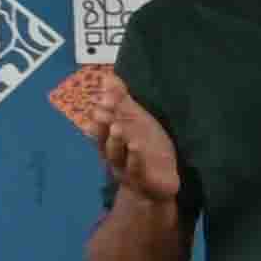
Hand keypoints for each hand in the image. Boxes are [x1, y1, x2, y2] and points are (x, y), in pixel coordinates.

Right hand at [89, 88, 188, 212]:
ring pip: (115, 154)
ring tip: (117, 127)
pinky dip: (134, 158)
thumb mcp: (136, 122)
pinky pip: (135, 168)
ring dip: (115, 141)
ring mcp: (125, 167)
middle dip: (103, 125)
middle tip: (102, 110)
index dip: (103, 111)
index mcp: (111, 138)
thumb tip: (107, 77)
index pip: (101, 123)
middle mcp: (113, 153)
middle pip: (103, 139)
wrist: (158, 183)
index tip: (105, 98)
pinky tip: (135, 147)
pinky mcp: (141, 179)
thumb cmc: (146, 148)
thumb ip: (122, 102)